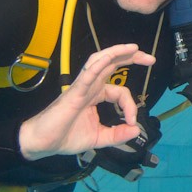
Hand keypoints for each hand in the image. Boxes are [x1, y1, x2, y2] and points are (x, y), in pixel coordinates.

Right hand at [18, 44, 154, 160]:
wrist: (42, 143)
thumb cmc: (66, 137)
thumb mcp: (99, 138)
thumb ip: (117, 135)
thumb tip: (136, 131)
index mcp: (96, 95)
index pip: (120, 91)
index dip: (131, 105)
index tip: (132, 122)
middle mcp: (90, 87)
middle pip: (112, 64)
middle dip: (131, 58)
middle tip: (150, 58)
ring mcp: (82, 87)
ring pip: (100, 62)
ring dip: (117, 53)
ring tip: (134, 48)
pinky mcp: (74, 92)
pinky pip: (87, 75)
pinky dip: (98, 65)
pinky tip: (109, 58)